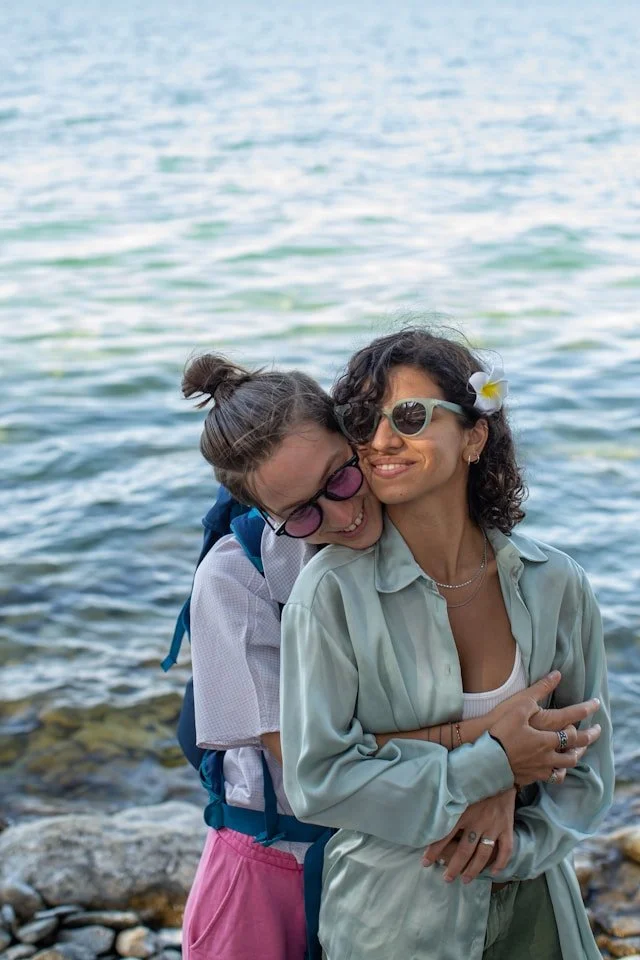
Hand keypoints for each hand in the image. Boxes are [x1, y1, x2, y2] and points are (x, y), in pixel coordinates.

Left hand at [422, 789, 515, 881]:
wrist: (501, 772)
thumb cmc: (475, 781)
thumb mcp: (458, 789)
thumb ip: (448, 803)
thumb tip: (429, 813)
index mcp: (463, 813)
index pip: (445, 835)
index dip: (434, 850)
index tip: (425, 863)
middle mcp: (478, 822)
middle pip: (464, 851)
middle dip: (454, 867)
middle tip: (446, 879)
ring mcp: (494, 827)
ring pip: (483, 854)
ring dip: (473, 869)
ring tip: (465, 880)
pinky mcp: (507, 828)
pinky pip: (506, 849)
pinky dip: (501, 862)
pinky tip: (494, 872)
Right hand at [488, 671, 600, 785]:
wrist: (485, 759)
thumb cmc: (501, 729)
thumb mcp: (519, 705)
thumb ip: (540, 690)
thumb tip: (557, 675)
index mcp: (548, 734)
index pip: (573, 721)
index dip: (586, 710)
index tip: (596, 704)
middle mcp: (549, 753)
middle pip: (576, 747)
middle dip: (589, 737)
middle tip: (597, 731)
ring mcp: (542, 767)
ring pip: (567, 764)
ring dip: (576, 756)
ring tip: (580, 750)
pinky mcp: (532, 776)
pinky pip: (553, 776)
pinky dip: (559, 770)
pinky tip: (559, 767)